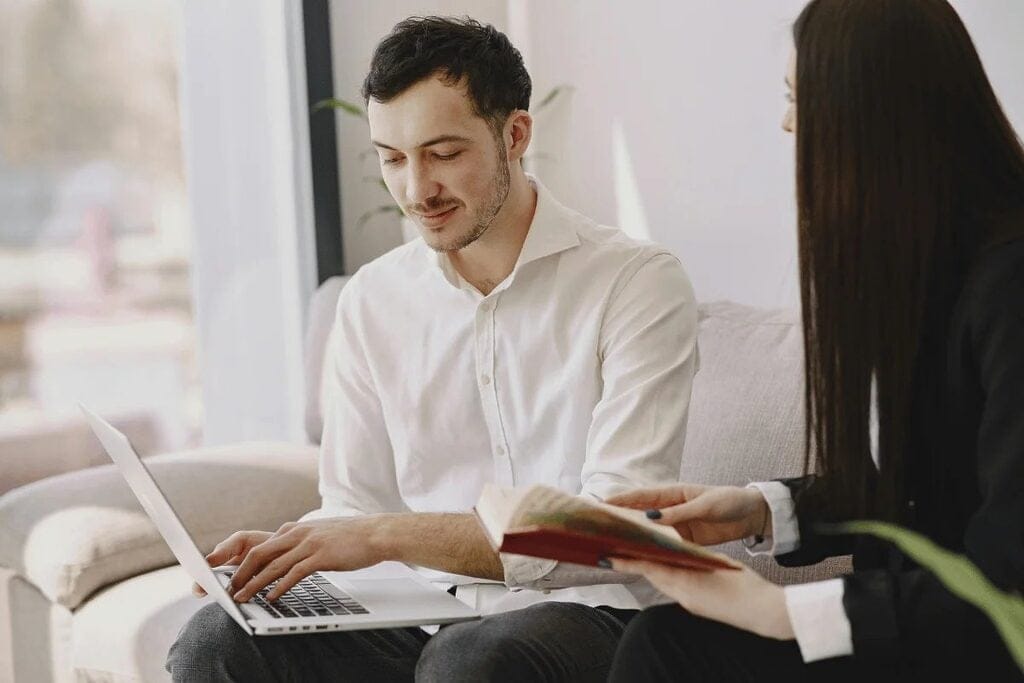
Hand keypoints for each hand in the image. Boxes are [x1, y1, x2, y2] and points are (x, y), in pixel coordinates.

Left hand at [198, 517, 388, 602]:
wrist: (375, 532)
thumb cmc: (350, 537)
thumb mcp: (319, 535)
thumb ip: (301, 543)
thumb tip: (288, 556)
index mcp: (295, 529)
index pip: (261, 545)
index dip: (243, 562)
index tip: (233, 577)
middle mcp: (297, 533)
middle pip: (259, 554)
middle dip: (241, 574)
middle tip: (230, 591)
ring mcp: (309, 544)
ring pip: (273, 565)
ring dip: (254, 584)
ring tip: (243, 598)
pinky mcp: (320, 555)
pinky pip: (294, 573)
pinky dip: (280, 587)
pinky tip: (272, 598)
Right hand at [606, 483, 768, 545]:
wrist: (752, 514)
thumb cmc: (729, 501)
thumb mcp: (705, 505)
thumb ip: (680, 512)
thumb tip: (651, 518)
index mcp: (673, 493)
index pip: (642, 497)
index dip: (621, 501)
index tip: (601, 506)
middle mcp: (671, 509)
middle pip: (641, 515)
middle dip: (622, 520)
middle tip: (601, 529)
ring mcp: (677, 525)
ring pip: (651, 532)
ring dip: (637, 538)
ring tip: (617, 547)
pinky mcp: (686, 540)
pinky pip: (666, 545)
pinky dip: (655, 551)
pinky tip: (644, 559)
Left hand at [610, 557, 794, 639]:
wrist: (764, 612)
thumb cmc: (744, 585)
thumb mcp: (717, 564)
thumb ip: (695, 557)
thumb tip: (679, 550)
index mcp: (686, 581)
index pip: (649, 568)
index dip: (628, 562)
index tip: (609, 556)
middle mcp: (683, 594)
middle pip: (652, 575)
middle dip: (635, 562)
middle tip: (616, 550)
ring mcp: (689, 603)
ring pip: (662, 582)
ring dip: (649, 569)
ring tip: (635, 555)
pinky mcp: (696, 608)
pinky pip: (673, 590)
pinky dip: (665, 578)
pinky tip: (666, 570)